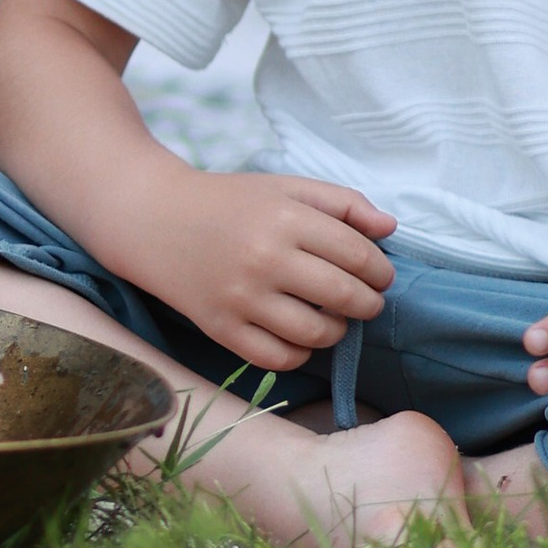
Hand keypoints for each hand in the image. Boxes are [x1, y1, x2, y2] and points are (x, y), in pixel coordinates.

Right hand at [158, 171, 394, 372]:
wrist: (157, 221)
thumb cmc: (231, 203)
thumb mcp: (286, 187)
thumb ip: (342, 203)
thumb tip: (390, 229)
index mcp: (285, 218)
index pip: (357, 254)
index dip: (380, 270)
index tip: (381, 275)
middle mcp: (264, 259)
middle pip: (343, 297)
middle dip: (368, 304)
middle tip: (368, 301)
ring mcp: (241, 298)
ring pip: (315, 335)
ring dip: (338, 332)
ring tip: (335, 319)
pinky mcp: (221, 329)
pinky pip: (277, 359)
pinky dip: (300, 354)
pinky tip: (302, 337)